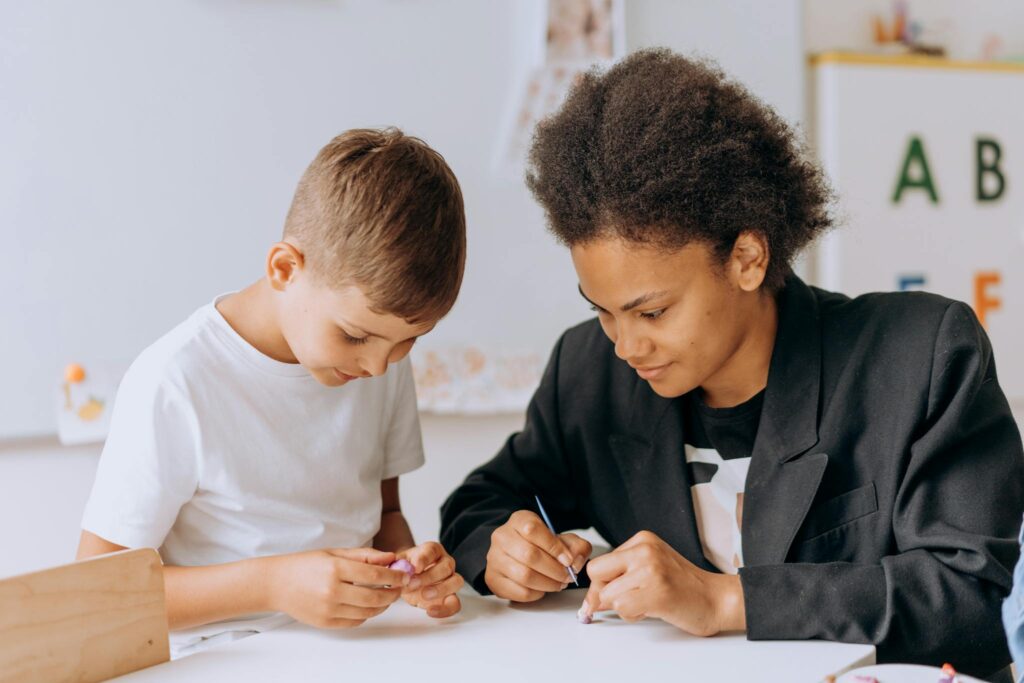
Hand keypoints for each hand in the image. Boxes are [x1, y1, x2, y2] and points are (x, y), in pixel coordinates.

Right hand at [265, 547, 408, 627]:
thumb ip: (365, 555)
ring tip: (387, 595)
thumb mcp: (335, 552)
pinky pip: (356, 621)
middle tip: (400, 587)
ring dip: (383, 604)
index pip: (375, 574)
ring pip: (368, 611)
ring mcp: (329, 609)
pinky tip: (369, 604)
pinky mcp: (326, 623)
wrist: (276, 584)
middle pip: (375, 596)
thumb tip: (391, 558)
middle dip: (393, 592)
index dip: (395, 576)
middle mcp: (332, 591)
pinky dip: (368, 613)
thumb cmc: (306, 565)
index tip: (405, 575)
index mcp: (335, 569)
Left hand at [398, 541, 463, 617]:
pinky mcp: (450, 597)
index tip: (414, 567)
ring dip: (441, 589)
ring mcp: (450, 579)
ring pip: (456, 582)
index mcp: (432, 550)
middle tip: (413, 583)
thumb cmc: (406, 569)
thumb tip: (394, 567)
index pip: (432, 550)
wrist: (407, 580)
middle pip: (446, 566)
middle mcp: (445, 562)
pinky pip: (455, 604)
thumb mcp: (398, 563)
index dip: (424, 558)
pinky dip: (445, 609)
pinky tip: (430, 611)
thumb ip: (396, 564)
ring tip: (424, 595)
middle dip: (430, 576)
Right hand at [484, 509, 591, 601]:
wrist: (517, 555)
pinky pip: (518, 591)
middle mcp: (502, 536)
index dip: (554, 547)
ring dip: (547, 583)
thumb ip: (576, 546)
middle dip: (554, 569)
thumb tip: (576, 561)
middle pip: (529, 555)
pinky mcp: (493, 578)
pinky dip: (536, 593)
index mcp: (518, 520)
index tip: (568, 560)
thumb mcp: (561, 539)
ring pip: (524, 575)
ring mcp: (494, 558)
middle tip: (567, 576)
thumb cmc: (541, 546)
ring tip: (558, 584)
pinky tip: (542, 588)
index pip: (532, 530)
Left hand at [583, 531, 744, 635]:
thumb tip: (590, 599)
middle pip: (596, 574)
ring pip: (607, 594)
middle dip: (603, 594)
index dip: (601, 584)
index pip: (600, 562)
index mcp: (642, 539)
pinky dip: (632, 615)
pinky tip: (651, 610)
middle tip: (624, 602)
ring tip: (646, 604)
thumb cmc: (684, 587)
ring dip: (623, 608)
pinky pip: (622, 607)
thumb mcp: (650, 568)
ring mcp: (650, 568)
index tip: (608, 597)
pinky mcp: (656, 590)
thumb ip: (622, 576)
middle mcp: (644, 549)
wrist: (716, 599)